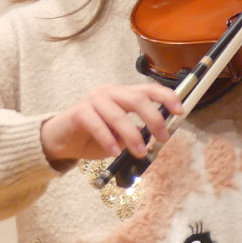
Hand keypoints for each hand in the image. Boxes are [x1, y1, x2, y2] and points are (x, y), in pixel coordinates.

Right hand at [40, 83, 183, 162]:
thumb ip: (137, 132)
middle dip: (154, 118)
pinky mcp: (79, 112)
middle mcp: (110, 93)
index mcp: (123, 95)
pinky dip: (109, 140)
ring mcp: (93, 100)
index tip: (180, 110)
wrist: (60, 140)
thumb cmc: (93, 137)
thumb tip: (157, 137)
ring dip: (132, 136)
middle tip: (162, 137)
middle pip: (137, 99)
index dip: (167, 97)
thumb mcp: (120, 135)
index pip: (149, 90)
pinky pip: (97, 125)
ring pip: (118, 115)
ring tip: (140, 153)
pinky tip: (114, 152)